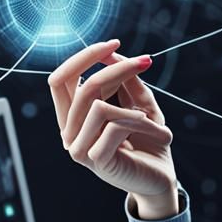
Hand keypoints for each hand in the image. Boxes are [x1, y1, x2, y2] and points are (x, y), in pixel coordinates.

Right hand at [47, 39, 175, 204]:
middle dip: (115, 69)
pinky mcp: (95, 160)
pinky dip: (140, 122)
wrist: (161, 179)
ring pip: (97, 105)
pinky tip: (158, 134)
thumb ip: (125, 78)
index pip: (60, 79)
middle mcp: (68, 133)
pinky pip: (113, 125)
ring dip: (135, 107)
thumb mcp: (140, 103)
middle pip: (80, 86)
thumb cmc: (149, 142)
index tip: (115, 42)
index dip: (84, 56)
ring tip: (154, 122)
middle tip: (144, 62)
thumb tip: (112, 50)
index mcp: (72, 118)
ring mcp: (78, 149)